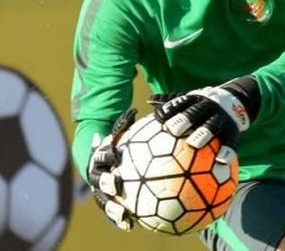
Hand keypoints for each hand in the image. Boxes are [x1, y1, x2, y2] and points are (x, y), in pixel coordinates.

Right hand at [87, 108, 136, 230]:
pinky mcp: (107, 202)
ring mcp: (99, 190)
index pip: (102, 154)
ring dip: (112, 208)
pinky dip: (120, 219)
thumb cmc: (114, 143)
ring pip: (104, 200)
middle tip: (117, 183)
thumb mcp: (117, 133)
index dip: (107, 154)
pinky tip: (131, 226)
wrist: (100, 160)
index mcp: (99, 157)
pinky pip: (113, 212)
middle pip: (100, 179)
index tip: (115, 154)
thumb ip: (124, 124)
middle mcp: (96, 175)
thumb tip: (135, 109)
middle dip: (107, 182)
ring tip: (123, 215)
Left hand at [149, 88, 245, 165]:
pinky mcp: (233, 129)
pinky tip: (222, 161)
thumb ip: (171, 102)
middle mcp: (208, 107)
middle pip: (195, 112)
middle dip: (184, 119)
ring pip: (212, 125)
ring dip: (203, 134)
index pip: (181, 103)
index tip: (158, 117)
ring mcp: (221, 118)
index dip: (170, 109)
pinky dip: (227, 151)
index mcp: (195, 101)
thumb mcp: (190, 100)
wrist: (235, 100)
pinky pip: (231, 141)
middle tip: (172, 129)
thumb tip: (149, 100)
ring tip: (194, 143)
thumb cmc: (203, 106)